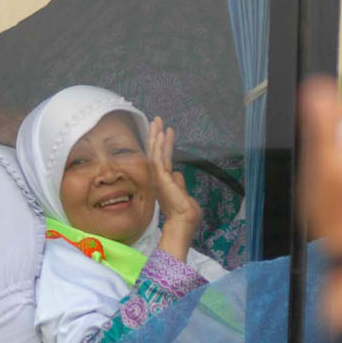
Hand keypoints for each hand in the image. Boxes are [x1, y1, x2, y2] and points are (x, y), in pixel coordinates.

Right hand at [148, 117, 201, 259]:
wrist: (184, 223)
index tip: (162, 131)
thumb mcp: (184, 195)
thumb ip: (179, 183)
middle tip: (156, 119)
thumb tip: (178, 174)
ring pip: (155, 153)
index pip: (161, 159)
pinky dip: (159, 145)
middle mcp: (159, 178)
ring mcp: (159, 178)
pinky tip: (161, 134)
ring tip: (157, 121)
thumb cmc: (186, 214)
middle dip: (155, 135)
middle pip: (155, 153)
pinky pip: (158, 158)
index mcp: (164, 182)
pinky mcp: (161, 179)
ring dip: (156, 136)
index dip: (160, 145)